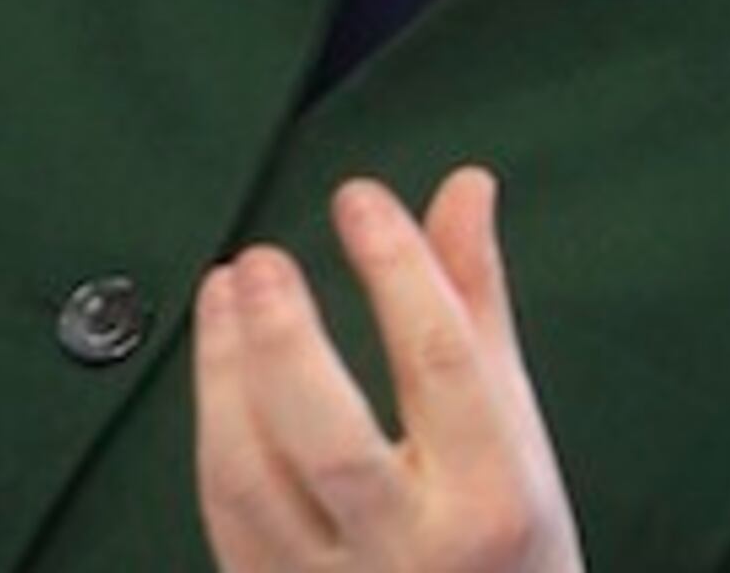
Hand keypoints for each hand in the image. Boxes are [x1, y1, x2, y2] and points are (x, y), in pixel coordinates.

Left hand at [194, 169, 582, 572]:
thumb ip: (475, 303)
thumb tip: (463, 192)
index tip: (360, 202)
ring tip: (222, 294)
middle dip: (283, 339)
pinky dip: (214, 432)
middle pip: (329, 436)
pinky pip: (224, 517)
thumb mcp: (514, 425)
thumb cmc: (508, 543)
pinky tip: (216, 371)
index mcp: (492, 495)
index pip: (441, 361)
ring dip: (223, 377)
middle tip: (260, 261)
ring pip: (252, 482)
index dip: (396, 268)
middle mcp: (415, 549)